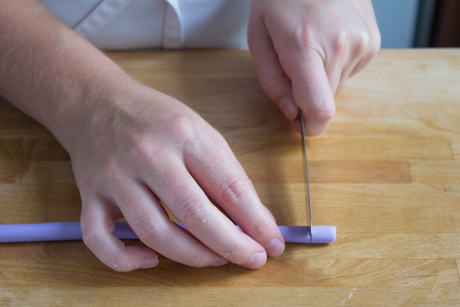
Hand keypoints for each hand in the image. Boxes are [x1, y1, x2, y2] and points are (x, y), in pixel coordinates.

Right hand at [69, 81, 284, 270]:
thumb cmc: (155, 117)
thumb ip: (225, 171)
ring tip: (215, 260)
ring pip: (153, 232)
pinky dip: (125, 259)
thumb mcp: (199, 129)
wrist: (96, 101)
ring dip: (191, 256)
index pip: (228, 186)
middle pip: (194, 214)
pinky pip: (99, 239)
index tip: (272, 243)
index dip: (256, 221)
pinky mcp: (90, 194)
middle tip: (252, 259)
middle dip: (231, 246)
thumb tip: (252, 217)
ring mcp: (115, 176)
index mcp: (183, 134)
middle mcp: (147, 154)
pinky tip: (151, 259)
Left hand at [248, 0, 379, 135]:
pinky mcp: (373, 40)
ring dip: (322, 75)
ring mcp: (362, 41)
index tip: (301, 126)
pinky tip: (328, 38)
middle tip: (296, 62)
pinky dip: (336, 63)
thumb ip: (273, 83)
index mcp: (305, 46)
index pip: (320, 108)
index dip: (311, 126)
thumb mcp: (259, 39)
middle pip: (326, 99)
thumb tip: (294, 114)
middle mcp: (340, 45)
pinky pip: (350, 69)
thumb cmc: (280, 0)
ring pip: (338, 85)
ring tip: (313, 43)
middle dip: (308, 92)